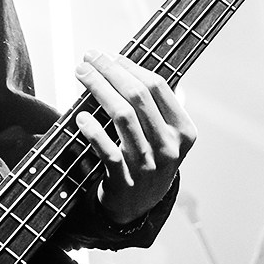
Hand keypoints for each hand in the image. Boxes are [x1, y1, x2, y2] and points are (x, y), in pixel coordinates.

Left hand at [73, 50, 195, 223]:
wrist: (137, 207)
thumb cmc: (146, 160)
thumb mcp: (163, 136)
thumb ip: (154, 105)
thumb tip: (125, 64)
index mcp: (183, 131)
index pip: (157, 87)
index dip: (130, 67)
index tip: (109, 56)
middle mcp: (169, 147)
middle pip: (138, 96)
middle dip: (110, 71)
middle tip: (88, 58)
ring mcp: (148, 166)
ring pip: (122, 117)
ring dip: (98, 89)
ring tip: (81, 74)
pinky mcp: (124, 181)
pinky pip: (107, 150)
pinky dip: (93, 131)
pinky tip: (80, 117)